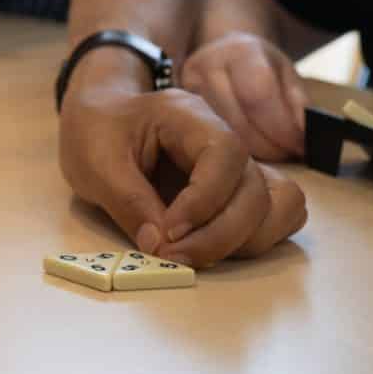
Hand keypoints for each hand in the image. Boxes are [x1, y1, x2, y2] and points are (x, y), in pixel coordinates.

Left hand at [58, 77, 306, 265]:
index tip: (168, 233)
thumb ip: (128, 201)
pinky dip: (253, 240)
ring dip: (242, 241)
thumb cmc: (99, 131)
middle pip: (255, 189)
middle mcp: (224, 139)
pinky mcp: (239, 192)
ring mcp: (238, 167)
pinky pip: (275, 217)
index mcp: (189, 116)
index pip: (225, 154)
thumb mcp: (95, 162)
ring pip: (278, 206)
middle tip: (172, 257)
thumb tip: (159, 246)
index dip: (205, 200)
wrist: (102, 119)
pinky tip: (209, 249)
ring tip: (191, 255)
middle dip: (219, 235)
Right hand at [179, 32, 307, 160]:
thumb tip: (304, 137)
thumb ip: (299, 104)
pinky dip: (226, 153)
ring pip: (217, 135)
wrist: (223, 52)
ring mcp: (183, 88)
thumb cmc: (260, 66)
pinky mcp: (173, 109)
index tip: (299, 146)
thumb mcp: (287, 75)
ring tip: (267, 157)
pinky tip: (242, 156)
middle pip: (236, 120)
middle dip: (268, 147)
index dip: (281, 127)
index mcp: (239, 51)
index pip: (258, 94)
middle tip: (286, 156)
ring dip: (248, 155)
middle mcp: (205, 66)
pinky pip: (202, 139)